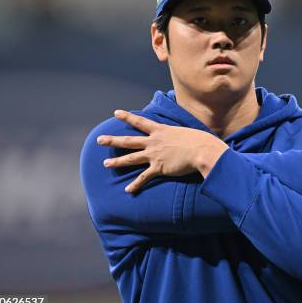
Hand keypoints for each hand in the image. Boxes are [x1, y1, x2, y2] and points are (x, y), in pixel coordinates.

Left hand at [97, 110, 227, 192]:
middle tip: (99, 140)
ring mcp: (154, 155)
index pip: (140, 122)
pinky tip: (127, 190)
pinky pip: (143, 178)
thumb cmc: (199, 140)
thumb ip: (179, 134)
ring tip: (106, 165)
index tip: (116, 112)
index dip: (127, 116)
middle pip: (128, 141)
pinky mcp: (159, 168)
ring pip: (131, 158)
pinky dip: (135, 185)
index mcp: (160, 131)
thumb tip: (184, 135)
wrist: (201, 150)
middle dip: (112, 140)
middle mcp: (154, 142)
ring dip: (117, 162)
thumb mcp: (186, 132)